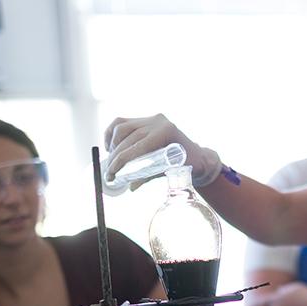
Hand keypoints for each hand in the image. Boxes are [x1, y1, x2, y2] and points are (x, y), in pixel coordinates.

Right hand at [104, 115, 222, 186]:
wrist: (197, 156)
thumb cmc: (188, 165)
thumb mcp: (169, 172)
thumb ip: (149, 177)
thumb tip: (130, 186)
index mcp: (165, 133)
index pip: (136, 147)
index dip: (120, 161)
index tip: (111, 173)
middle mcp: (157, 122)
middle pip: (126, 137)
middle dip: (115, 156)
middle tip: (109, 172)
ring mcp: (151, 119)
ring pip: (122, 127)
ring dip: (113, 144)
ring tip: (111, 160)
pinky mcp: (146, 119)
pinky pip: (123, 122)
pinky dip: (113, 133)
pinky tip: (111, 146)